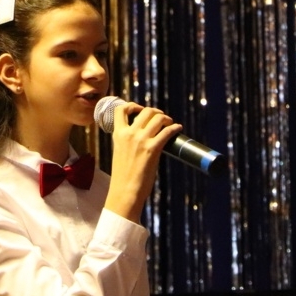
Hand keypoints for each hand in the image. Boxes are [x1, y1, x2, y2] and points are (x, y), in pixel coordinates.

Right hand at [103, 101, 181, 221]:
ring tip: (170, 123)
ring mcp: (141, 140)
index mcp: (118, 134)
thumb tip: (139, 136)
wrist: (125, 190)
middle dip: (156, 112)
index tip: (140, 109)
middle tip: (161, 118)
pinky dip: (175, 128)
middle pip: (146, 111)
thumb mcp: (119, 152)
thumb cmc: (122, 176)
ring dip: (166, 118)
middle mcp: (129, 134)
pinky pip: (167, 132)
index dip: (132, 105)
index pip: (121, 109)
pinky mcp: (153, 149)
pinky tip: (178, 129)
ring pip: (158, 118)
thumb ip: (126, 141)